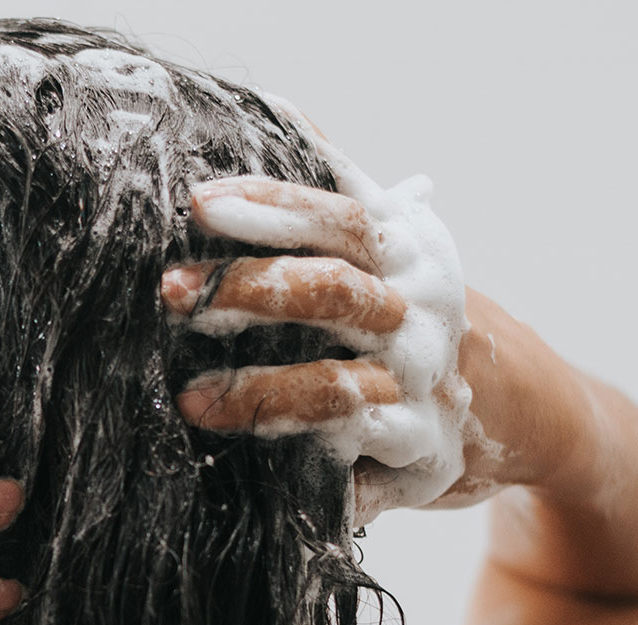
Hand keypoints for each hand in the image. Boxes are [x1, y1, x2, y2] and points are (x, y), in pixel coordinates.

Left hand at [163, 135, 565, 523]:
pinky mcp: (419, 454)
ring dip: (260, 393)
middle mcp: (419, 316)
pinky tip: (257, 467)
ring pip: (338, 388)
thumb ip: (336, 182)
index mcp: (408, 252)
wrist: (499, 396)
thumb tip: (278, 109)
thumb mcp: (388, 238)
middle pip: (332, 294)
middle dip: (247, 290)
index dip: (271, 208)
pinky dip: (311, 469)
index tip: (198, 203)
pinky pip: (356, 466)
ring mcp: (422, 387)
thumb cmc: (405, 305)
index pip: (338, 219)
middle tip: (170, 292)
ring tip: (192, 398)